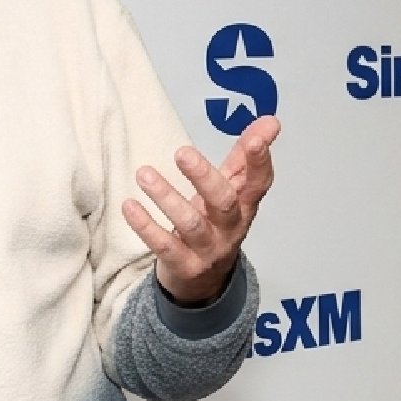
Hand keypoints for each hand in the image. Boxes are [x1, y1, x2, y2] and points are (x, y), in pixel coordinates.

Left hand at [120, 116, 279, 305]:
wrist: (204, 280)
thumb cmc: (216, 225)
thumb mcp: (232, 190)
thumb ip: (245, 156)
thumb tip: (270, 120)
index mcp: (244, 206)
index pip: (259, 183)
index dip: (260, 162)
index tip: (256, 139)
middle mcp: (230, 228)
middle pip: (224, 203)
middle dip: (204, 177)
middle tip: (182, 153)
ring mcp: (208, 249)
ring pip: (190, 224)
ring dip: (167, 198)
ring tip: (144, 174)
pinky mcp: (184, 265)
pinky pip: (164, 245)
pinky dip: (146, 226)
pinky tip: (130, 206)